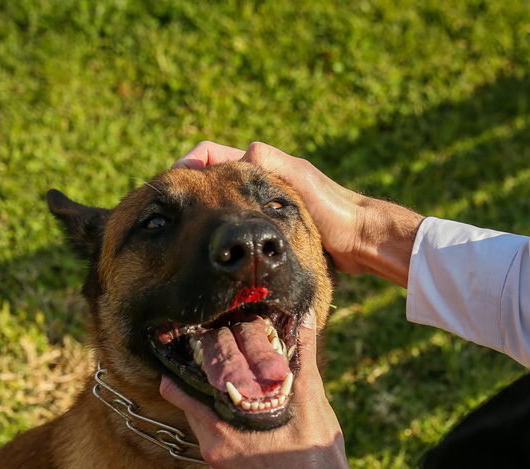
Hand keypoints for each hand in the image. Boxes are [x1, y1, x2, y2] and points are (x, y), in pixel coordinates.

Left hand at [158, 312, 389, 468]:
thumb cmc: (317, 456)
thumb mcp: (311, 400)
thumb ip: (303, 356)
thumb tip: (304, 319)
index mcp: (223, 432)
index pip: (181, 395)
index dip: (180, 372)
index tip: (184, 355)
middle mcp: (214, 454)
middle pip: (196, 411)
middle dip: (206, 390)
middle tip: (221, 368)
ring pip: (209, 431)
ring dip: (220, 413)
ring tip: (241, 394)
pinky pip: (222, 451)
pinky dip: (232, 436)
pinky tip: (253, 427)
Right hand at [174, 140, 422, 286]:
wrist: (361, 240)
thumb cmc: (334, 210)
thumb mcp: (299, 182)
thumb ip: (272, 164)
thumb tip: (243, 152)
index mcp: (259, 165)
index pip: (209, 156)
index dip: (187, 166)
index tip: (171, 184)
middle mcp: (255, 184)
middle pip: (208, 182)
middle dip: (187, 193)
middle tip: (168, 215)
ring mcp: (259, 209)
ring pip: (218, 207)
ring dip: (200, 215)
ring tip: (181, 234)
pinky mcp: (266, 233)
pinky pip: (233, 230)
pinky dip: (218, 237)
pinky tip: (210, 255)